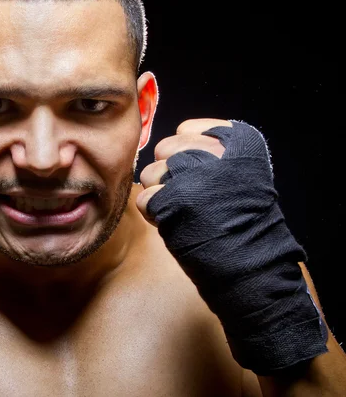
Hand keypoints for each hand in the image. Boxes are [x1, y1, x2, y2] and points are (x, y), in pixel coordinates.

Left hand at [133, 118, 327, 374]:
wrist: (251, 267)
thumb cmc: (242, 222)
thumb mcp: (240, 174)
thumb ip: (209, 152)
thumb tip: (165, 146)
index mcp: (239, 139)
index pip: (187, 129)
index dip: (188, 154)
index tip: (207, 176)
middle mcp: (215, 151)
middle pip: (165, 148)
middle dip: (170, 172)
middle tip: (194, 197)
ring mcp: (192, 176)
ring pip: (150, 172)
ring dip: (161, 194)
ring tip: (188, 212)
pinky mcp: (171, 201)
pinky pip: (145, 198)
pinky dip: (155, 215)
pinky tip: (178, 224)